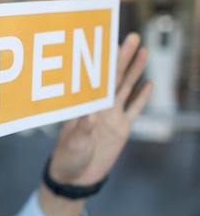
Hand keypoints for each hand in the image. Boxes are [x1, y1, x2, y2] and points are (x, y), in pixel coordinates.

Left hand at [50, 32, 152, 185]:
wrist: (76, 177)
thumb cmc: (67, 158)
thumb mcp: (73, 145)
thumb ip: (82, 130)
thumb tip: (90, 114)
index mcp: (83, 106)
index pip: (94, 79)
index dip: (101, 62)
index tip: (107, 42)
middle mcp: (98, 106)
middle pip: (113, 77)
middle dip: (122, 57)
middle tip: (132, 37)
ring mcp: (111, 116)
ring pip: (126, 88)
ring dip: (134, 70)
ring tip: (142, 51)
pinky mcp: (121, 128)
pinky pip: (134, 109)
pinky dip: (141, 97)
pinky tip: (148, 83)